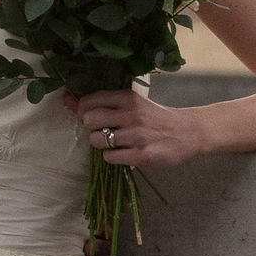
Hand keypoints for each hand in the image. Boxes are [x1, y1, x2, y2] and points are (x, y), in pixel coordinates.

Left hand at [63, 83, 203, 175]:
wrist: (188, 132)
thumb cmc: (155, 117)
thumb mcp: (133, 103)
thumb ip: (104, 102)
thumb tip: (67, 100)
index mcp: (127, 98)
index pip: (89, 100)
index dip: (82, 110)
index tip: (89, 115)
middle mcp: (131, 114)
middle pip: (89, 120)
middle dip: (90, 127)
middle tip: (102, 129)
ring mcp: (137, 135)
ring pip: (97, 140)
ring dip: (101, 143)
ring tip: (113, 142)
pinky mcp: (142, 155)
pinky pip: (110, 157)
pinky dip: (112, 157)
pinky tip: (123, 152)